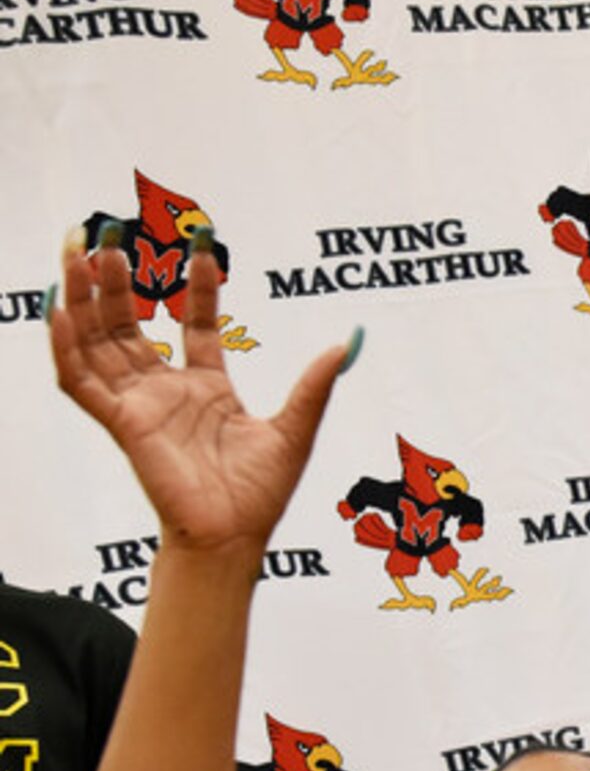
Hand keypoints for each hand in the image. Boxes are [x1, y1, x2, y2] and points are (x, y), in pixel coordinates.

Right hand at [51, 234, 350, 556]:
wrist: (236, 537)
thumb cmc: (262, 495)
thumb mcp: (297, 428)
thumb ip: (316, 385)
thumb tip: (349, 342)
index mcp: (207, 389)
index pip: (194, 324)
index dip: (197, 287)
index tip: (203, 247)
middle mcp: (166, 391)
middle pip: (131, 323)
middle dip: (119, 280)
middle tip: (111, 233)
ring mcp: (141, 405)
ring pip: (99, 341)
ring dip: (85, 298)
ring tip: (78, 252)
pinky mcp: (122, 424)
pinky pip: (82, 381)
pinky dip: (67, 347)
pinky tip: (59, 309)